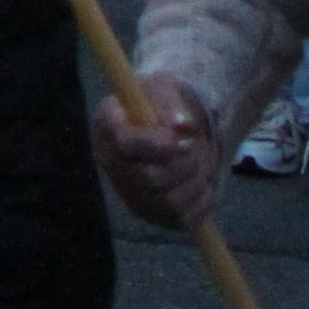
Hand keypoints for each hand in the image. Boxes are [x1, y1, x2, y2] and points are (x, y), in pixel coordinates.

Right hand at [94, 77, 222, 227]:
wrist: (170, 128)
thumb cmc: (160, 104)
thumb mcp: (165, 89)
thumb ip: (172, 104)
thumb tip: (184, 126)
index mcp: (107, 126)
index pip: (124, 143)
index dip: (156, 144)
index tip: (183, 139)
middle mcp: (111, 163)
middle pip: (150, 177)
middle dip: (183, 164)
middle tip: (194, 147)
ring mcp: (129, 193)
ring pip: (169, 202)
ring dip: (195, 181)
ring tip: (199, 163)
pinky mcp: (151, 214)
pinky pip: (182, 219)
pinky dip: (202, 201)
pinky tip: (200, 183)